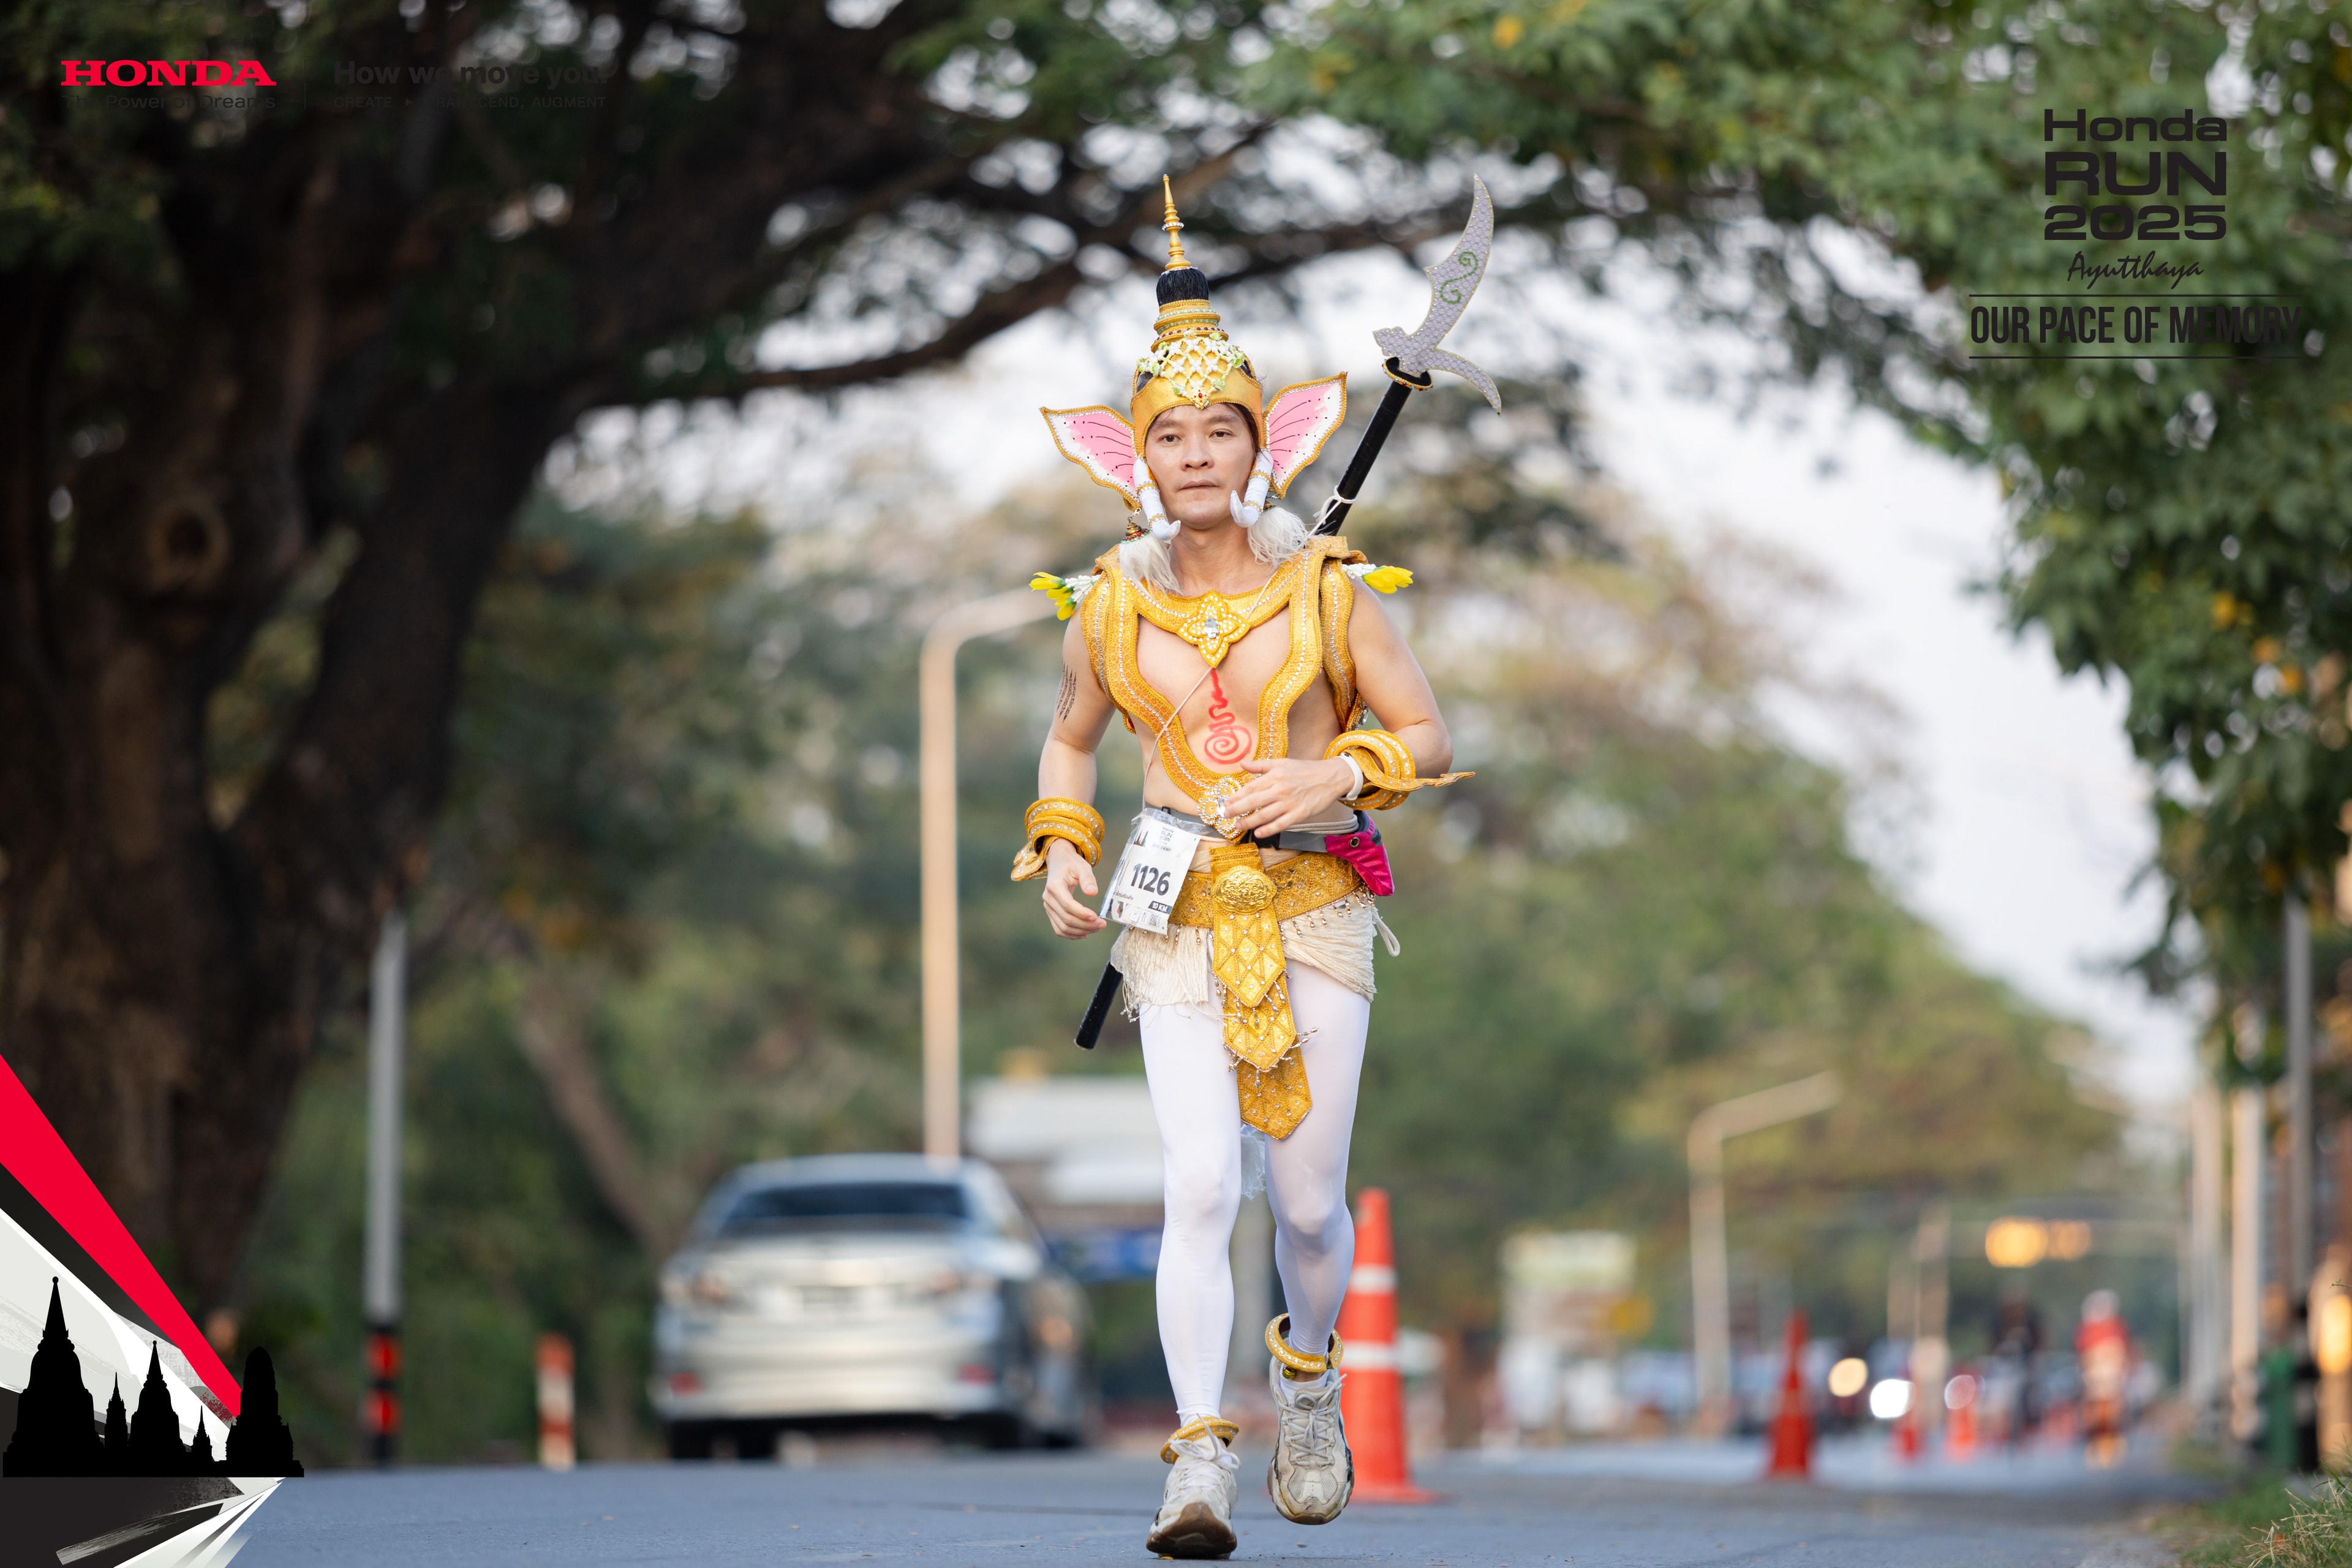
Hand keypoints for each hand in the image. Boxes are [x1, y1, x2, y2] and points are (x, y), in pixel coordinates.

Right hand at [1041, 838, 1106, 937]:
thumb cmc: (1071, 864)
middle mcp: (1048, 898)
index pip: (1067, 905)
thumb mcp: (1082, 866)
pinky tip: (1085, 933)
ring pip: (1063, 927)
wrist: (1059, 862)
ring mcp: (1048, 907)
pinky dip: (1072, 934)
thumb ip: (1088, 879)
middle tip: (1102, 924)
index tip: (1096, 917)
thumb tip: (1092, 893)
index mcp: (1055, 886)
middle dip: (1085, 925)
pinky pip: (1059, 928)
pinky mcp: (1051, 912)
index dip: (1082, 913)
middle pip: (1066, 919)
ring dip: (1081, 931)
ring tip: (1097, 928)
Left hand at [1224, 757, 1355, 839]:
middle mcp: (1281, 789)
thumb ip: (1260, 765)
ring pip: (1264, 815)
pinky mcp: (1300, 814)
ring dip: (1248, 822)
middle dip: (1237, 810)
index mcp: (1275, 776)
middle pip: (1253, 802)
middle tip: (1226, 815)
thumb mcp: (1282, 762)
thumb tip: (1241, 763)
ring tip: (1238, 825)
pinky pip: (1280, 824)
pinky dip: (1268, 830)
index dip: (1236, 797)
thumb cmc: (1305, 770)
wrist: (1331, 777)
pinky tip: (1258, 833)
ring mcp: (1290, 803)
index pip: (1251, 788)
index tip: (1226, 803)